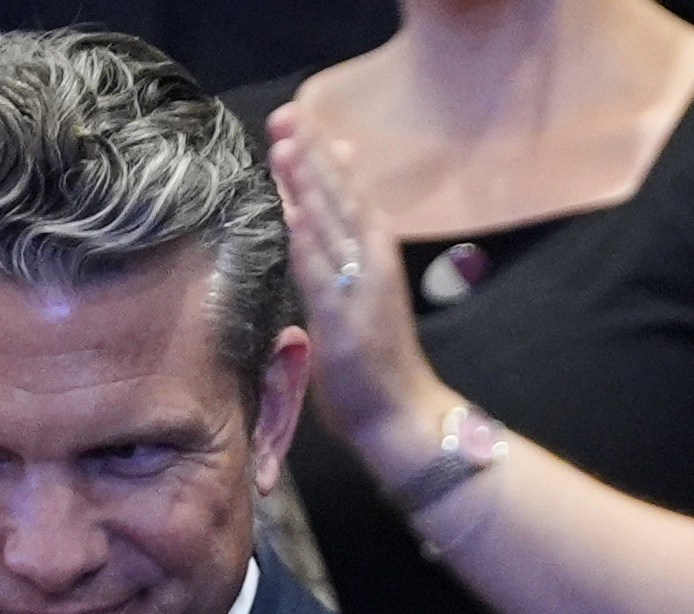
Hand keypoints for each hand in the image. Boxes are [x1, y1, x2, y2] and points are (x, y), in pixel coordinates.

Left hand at [264, 107, 455, 475]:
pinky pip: (323, 276)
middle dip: (313, 154)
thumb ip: (335, 264)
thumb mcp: (359, 303)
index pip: (348, 196)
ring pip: (333, 228)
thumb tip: (305, 222)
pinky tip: (292, 212)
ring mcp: (362, 293)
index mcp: (375, 260)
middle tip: (289, 113)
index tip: (301, 120)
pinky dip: (307, 241)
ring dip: (308, 184)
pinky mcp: (347, 324)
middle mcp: (374, 267)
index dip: (324, 156)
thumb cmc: (379, 369)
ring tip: (285, 144)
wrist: (408, 420)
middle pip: (342, 199)